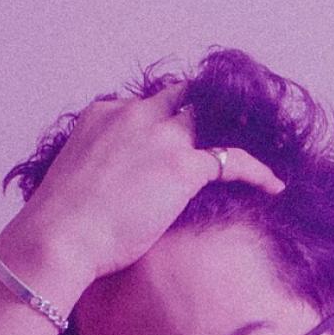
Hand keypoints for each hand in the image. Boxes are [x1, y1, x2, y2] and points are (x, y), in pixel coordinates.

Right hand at [11, 82, 286, 286]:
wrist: (60, 234)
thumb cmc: (61, 222)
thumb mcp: (75, 179)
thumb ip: (98, 170)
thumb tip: (106, 196)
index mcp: (103, 114)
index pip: (146, 106)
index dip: (166, 120)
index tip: (178, 138)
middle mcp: (134, 115)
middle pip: (181, 100)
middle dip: (202, 113)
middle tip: (224, 134)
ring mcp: (160, 137)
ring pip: (208, 122)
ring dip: (230, 133)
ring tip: (256, 149)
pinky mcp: (182, 166)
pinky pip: (232, 160)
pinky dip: (257, 171)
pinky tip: (273, 186)